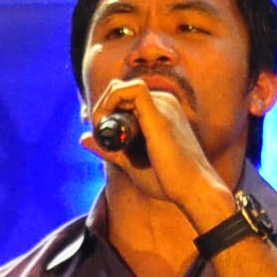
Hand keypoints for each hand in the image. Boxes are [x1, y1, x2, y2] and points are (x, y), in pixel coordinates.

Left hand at [90, 75, 227, 226]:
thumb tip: (82, 138)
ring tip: (101, 133)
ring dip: (103, 107)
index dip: (106, 110)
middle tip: (98, 135)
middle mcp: (164, 101)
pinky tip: (106, 124)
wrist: (194, 189)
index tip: (99, 133)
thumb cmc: (170, 180)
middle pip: (119, 89)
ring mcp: (163, 103)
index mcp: (163, 110)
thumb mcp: (132, 163)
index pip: (124, 96)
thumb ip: (109, 149)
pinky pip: (129, 89)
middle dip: (101, 109)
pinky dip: (110, 102)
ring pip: (119, 87)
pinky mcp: (158, 111)